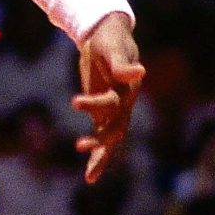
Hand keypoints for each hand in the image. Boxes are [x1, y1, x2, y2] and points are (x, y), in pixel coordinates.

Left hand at [73, 14, 145, 182]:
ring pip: (111, 139)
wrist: (108, 37)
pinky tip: (90, 175)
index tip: (75, 101)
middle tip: (81, 146)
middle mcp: (125, 102)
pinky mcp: (104, 113)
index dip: (95, 103)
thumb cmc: (111, 41)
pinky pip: (102, 137)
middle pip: (116, 127)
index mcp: (128, 87)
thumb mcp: (114, 48)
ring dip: (101, 155)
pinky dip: (98, 154)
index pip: (113, 101)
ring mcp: (116, 110)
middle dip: (102, 140)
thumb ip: (122, 63)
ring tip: (90, 176)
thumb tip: (139, 71)